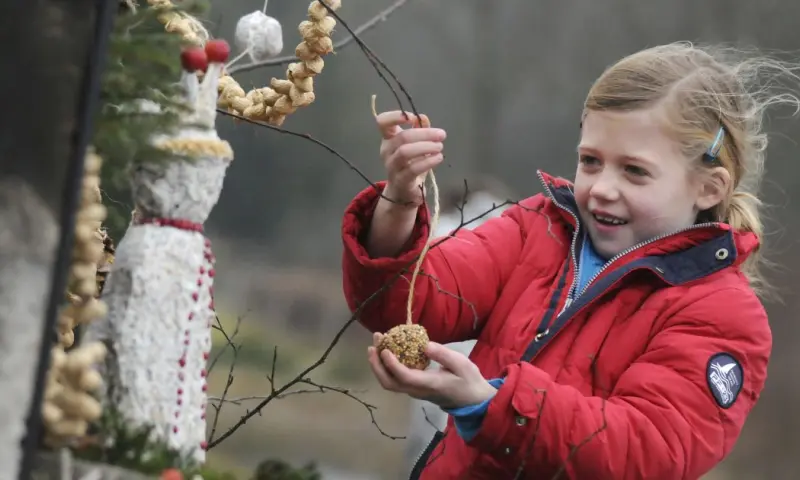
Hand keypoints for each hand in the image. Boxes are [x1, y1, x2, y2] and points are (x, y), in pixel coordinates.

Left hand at [367, 332, 496, 408]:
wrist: (472, 400)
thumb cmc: (468, 380)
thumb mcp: (462, 364)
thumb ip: (443, 355)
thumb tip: (424, 345)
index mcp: (429, 384)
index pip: (405, 377)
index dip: (391, 364)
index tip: (384, 349)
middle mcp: (417, 390)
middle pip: (389, 383)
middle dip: (377, 364)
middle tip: (373, 344)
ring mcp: (414, 391)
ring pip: (389, 382)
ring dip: (378, 365)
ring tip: (375, 344)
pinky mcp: (414, 388)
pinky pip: (395, 379)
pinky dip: (386, 366)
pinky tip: (387, 351)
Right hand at [375, 110, 445, 206]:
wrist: (403, 192)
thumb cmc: (409, 164)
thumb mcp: (414, 145)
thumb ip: (419, 129)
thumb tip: (423, 117)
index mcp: (388, 139)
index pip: (382, 122)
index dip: (395, 116)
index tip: (412, 118)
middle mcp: (387, 151)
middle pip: (402, 137)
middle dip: (424, 134)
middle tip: (441, 134)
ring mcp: (392, 167)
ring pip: (405, 152)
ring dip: (426, 147)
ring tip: (440, 147)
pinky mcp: (401, 180)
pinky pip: (413, 169)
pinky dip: (428, 162)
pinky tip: (438, 158)